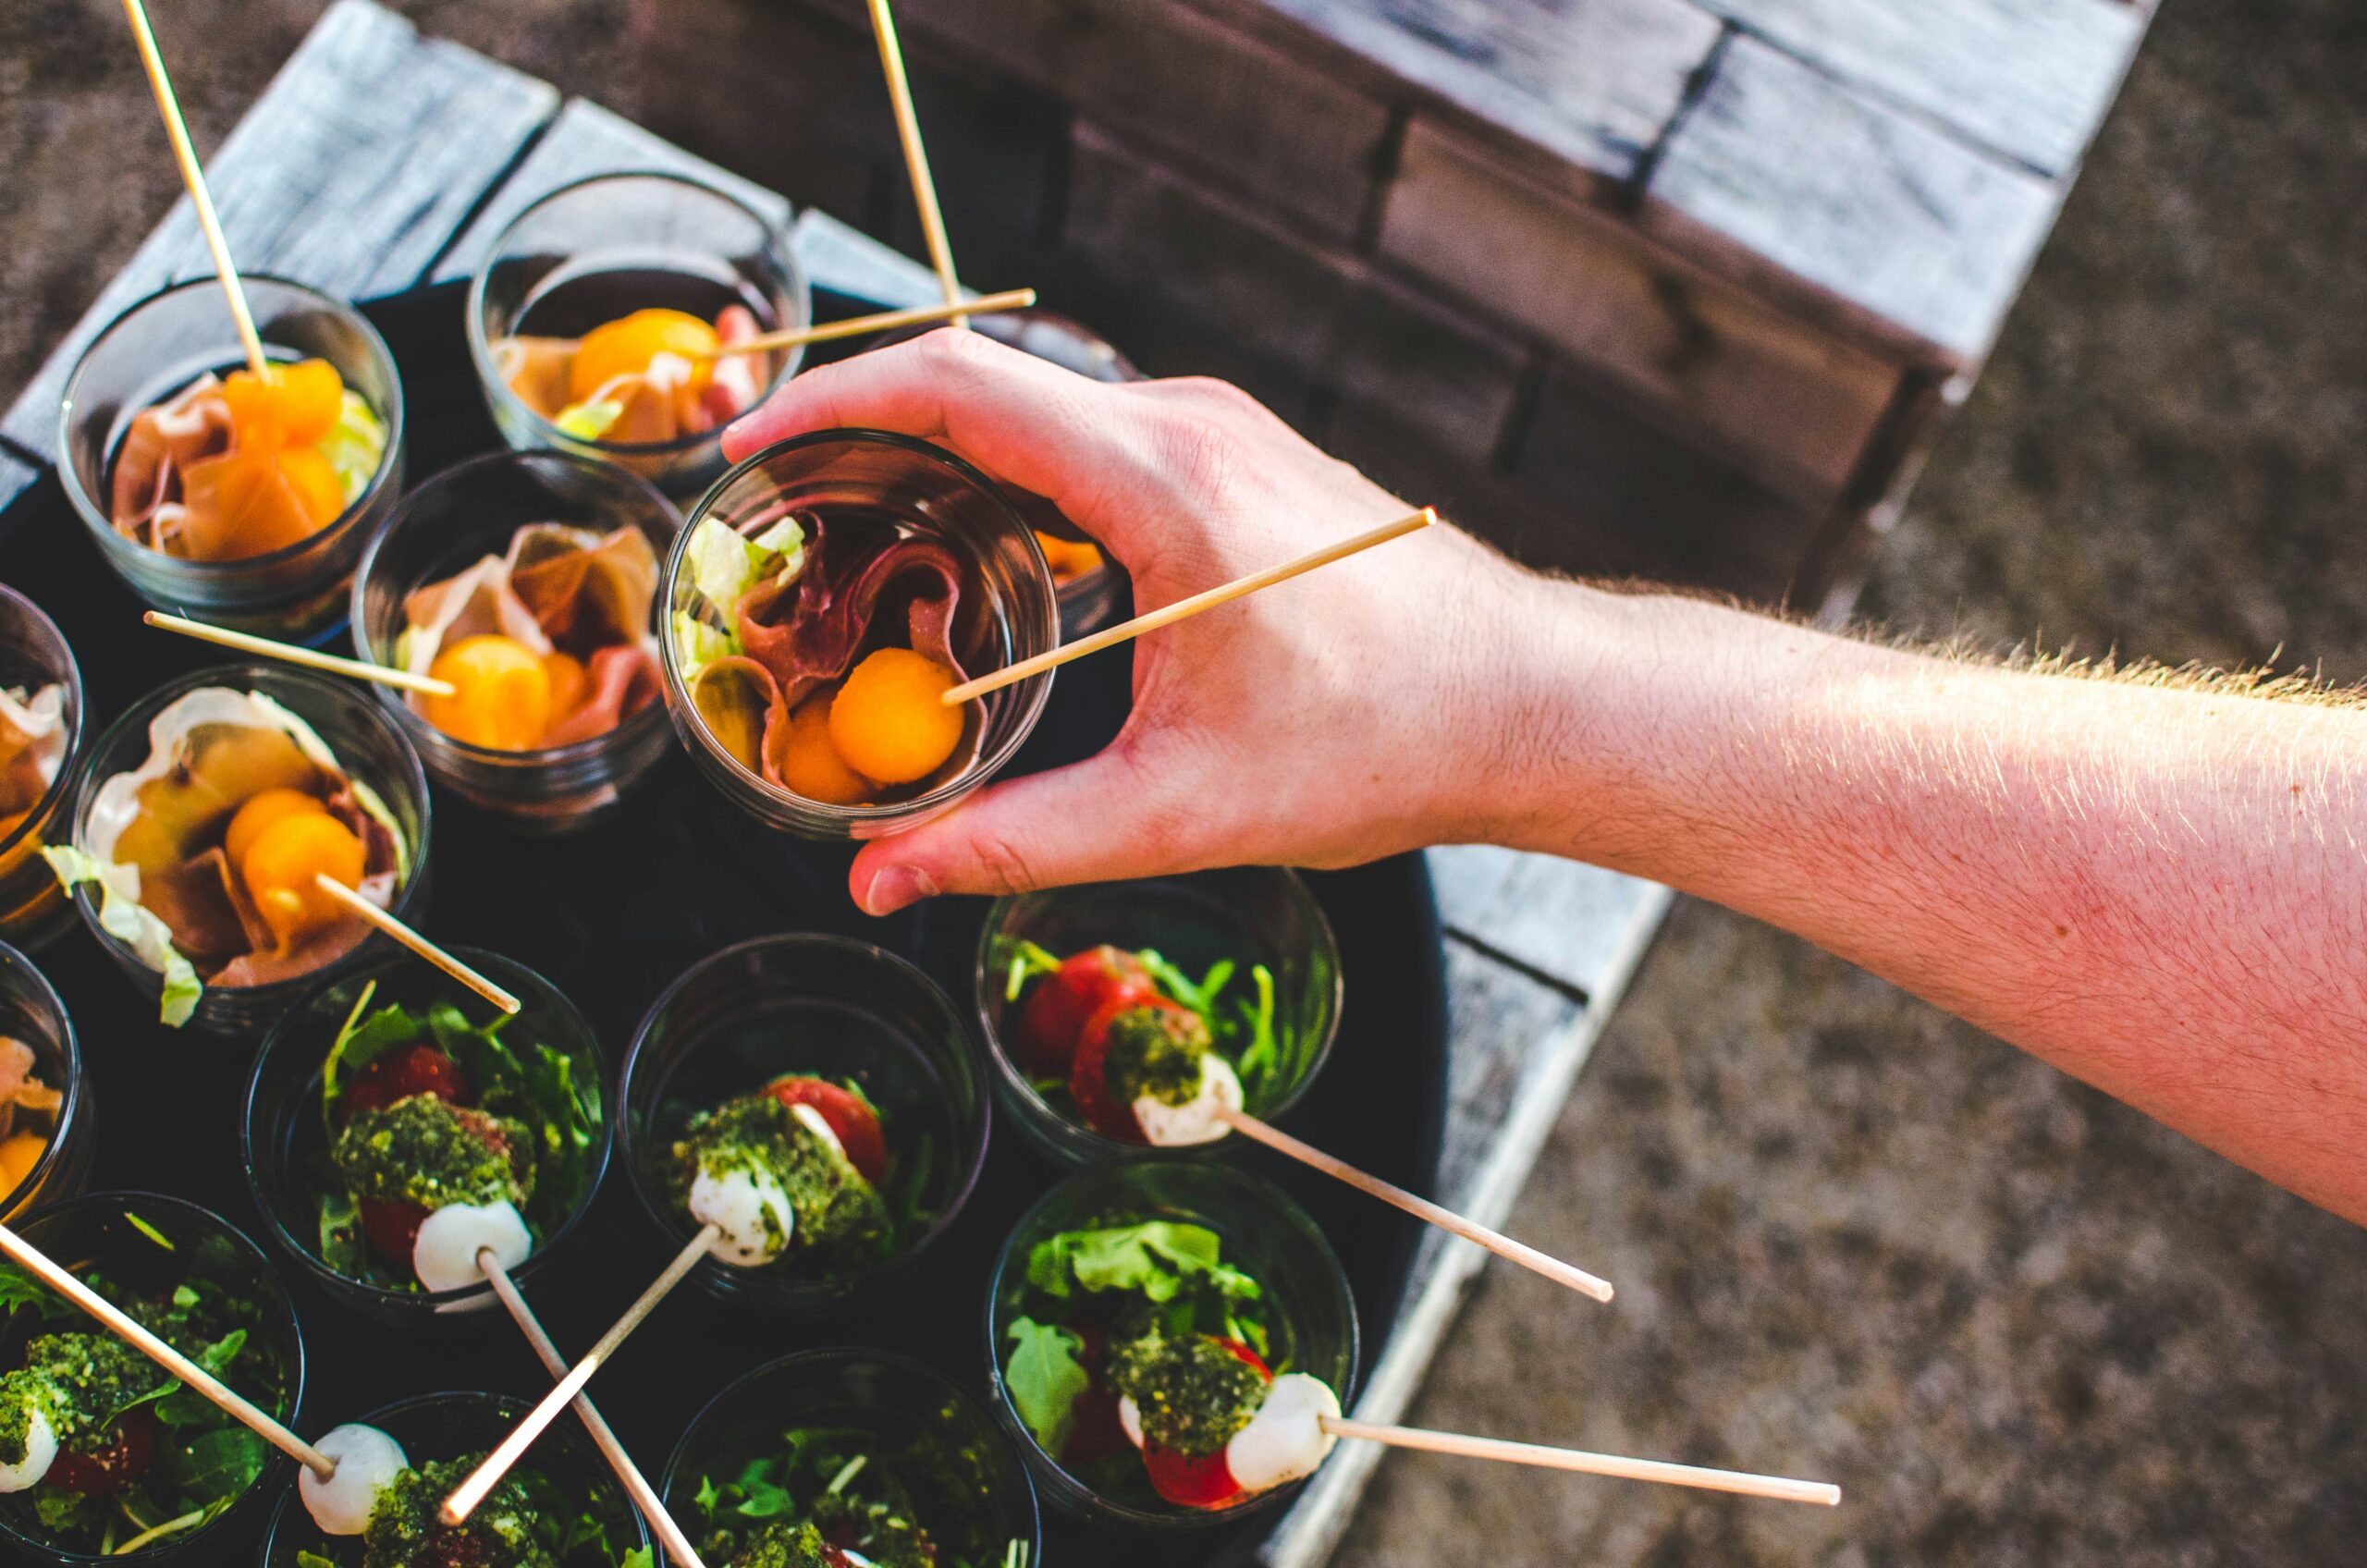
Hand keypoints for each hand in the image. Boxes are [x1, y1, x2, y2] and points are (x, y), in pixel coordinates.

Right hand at [724, 329, 1551, 914]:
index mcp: (1163, 481)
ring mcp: (1218, 428)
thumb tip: (879, 878)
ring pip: (1035, 412)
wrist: (1525, 702)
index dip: (832, 403)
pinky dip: (1008, 479)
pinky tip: (981, 564)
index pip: (958, 387)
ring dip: (937, 463)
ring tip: (857, 547)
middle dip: (861, 441)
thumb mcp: (1180, 810)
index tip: (748, 448)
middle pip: (980, 386)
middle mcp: (1188, 424)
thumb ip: (1014, 840)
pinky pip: (1089, 437)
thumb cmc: (1382, 744)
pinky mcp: (1236, 455)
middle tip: (779, 525)